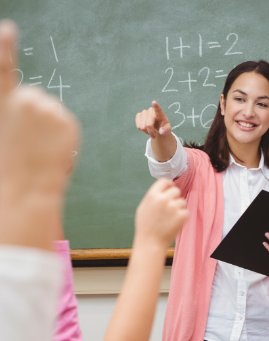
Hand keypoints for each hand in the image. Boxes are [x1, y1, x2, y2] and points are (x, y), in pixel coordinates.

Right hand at [0, 20, 79, 248]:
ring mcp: (46, 109)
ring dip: (49, 126)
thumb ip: (13, 113)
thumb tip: (26, 106)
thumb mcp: (5, 133)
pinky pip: (65, 122)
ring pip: (51, 111)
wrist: (27, 187)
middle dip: (35, 116)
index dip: (5, 48)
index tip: (9, 29)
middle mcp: (23, 99)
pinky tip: (54, 149)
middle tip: (30, 142)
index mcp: (2, 102)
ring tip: (40, 149)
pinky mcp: (66, 121)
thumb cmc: (9, 165)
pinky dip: (63, 134)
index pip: (3, 68)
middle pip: (34, 97)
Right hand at [134, 179, 188, 248]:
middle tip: (171, 208)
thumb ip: (153, 197)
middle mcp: (163, 199)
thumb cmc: (145, 227)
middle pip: (176, 190)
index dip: (168, 185)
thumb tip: (163, 189)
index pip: (165, 181)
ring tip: (170, 218)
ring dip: (179, 208)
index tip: (170, 190)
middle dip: (174, 197)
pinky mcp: (182, 216)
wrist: (150, 243)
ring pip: (182, 201)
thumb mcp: (143, 207)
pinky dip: (183, 217)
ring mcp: (173, 207)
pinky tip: (174, 223)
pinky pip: (186, 211)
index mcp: (152, 195)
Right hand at [135, 100, 170, 139]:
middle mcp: (151, 111)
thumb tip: (162, 131)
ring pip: (142, 126)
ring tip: (151, 131)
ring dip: (146, 131)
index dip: (156, 106)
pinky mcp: (138, 115)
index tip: (154, 102)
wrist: (158, 127)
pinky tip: (146, 129)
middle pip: (148, 124)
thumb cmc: (163, 127)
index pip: (158, 109)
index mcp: (160, 113)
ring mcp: (144, 112)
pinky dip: (142, 130)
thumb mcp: (168, 130)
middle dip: (151, 132)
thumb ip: (166, 130)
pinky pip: (138, 126)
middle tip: (154, 136)